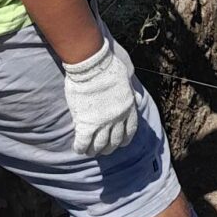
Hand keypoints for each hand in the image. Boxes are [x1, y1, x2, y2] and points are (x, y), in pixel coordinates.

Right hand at [63, 40, 138, 156]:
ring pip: (100, 145)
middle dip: (109, 147)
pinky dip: (81, 148)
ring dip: (95, 150)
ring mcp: (102, 123)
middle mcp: (117, 118)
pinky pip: (84, 142)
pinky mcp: (86, 123)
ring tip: (90, 151)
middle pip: (115, 140)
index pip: (130, 130)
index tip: (121, 143)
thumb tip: (138, 97)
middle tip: (103, 149)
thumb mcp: (127, 78)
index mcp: (128, 107)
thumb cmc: (109, 65)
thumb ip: (131, 90)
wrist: (92, 64)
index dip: (125, 139)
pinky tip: (79, 148)